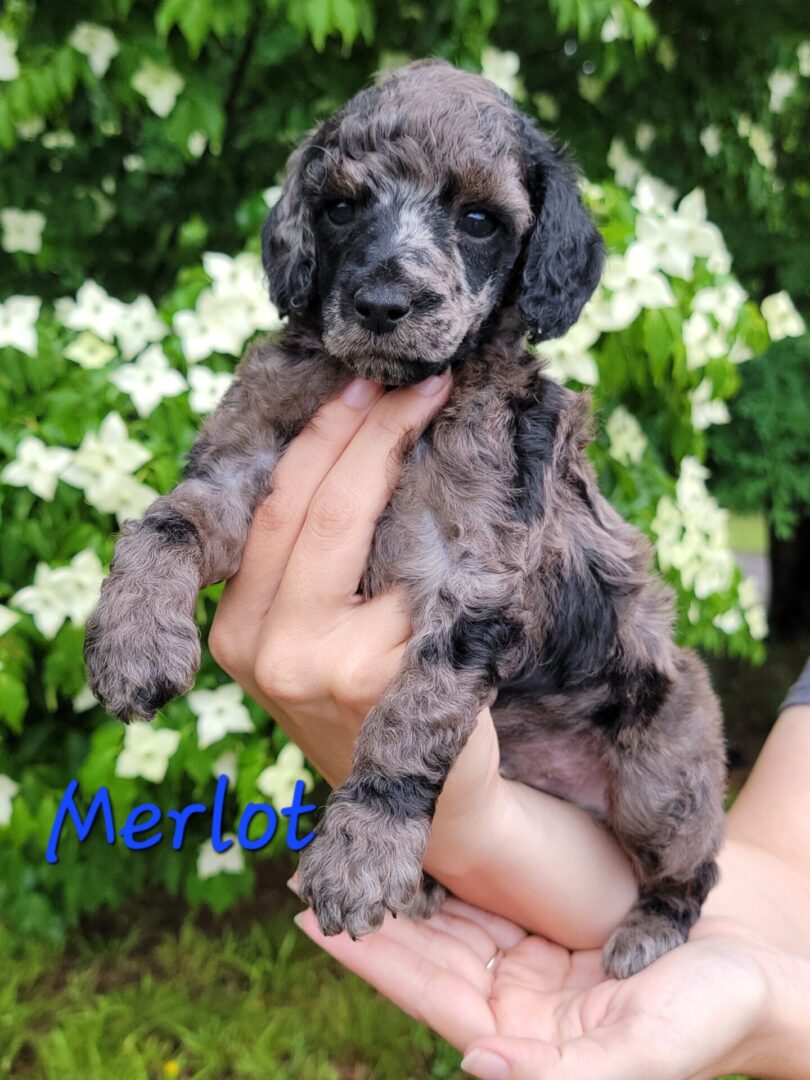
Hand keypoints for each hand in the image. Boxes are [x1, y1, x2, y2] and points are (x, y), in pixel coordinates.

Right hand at [210, 371, 635, 945]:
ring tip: (446, 416)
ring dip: (414, 467)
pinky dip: (451, 528)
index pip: (277, 509)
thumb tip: (358, 445)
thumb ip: (314, 567)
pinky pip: (423, 579)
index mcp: (238, 630)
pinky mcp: (385, 681)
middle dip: (374, 432)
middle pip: (317, 509)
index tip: (365, 383)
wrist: (438, 802)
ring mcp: (321, 669)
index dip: (325, 437)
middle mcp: (263, 650)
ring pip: (369, 534)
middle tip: (422, 381)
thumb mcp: (319, 635)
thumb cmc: (381, 701)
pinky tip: (478, 491)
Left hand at [293, 891, 802, 1079]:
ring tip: (349, 845)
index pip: (432, 994)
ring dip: (405, 880)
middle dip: (373, 913)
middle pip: (429, 947)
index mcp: (526, 1038)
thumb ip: (562, 1078)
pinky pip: (490, 883)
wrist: (767, 956)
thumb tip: (473, 1065)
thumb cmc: (714, 1015)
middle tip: (308, 870)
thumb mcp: (645, 1055)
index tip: (316, 920)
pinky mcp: (552, 909)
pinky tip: (421, 832)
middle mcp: (518, 995)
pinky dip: (452, 860)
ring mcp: (533, 947)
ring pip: (452, 911)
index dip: (374, 959)